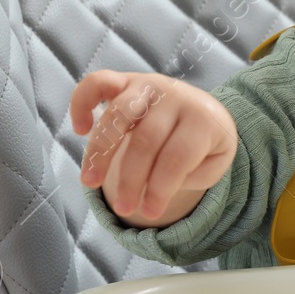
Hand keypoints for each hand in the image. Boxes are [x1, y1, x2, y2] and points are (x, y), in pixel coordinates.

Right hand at [69, 71, 237, 222]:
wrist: (206, 110)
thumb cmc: (204, 144)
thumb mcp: (214, 163)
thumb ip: (193, 174)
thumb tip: (158, 182)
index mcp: (202, 119)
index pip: (177, 158)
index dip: (160, 189)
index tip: (149, 213)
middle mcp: (175, 96)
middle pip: (146, 140)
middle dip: (131, 180)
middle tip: (123, 209)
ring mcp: (149, 85)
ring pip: (118, 116)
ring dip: (100, 152)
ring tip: (89, 182)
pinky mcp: (126, 80)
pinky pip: (97, 82)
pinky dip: (82, 102)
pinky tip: (80, 129)